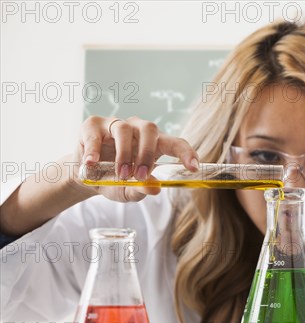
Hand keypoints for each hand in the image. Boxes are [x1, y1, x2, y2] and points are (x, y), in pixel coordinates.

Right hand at [74, 115, 199, 201]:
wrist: (85, 178)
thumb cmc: (114, 181)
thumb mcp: (128, 191)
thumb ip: (141, 189)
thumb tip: (155, 188)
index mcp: (155, 144)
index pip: (176, 143)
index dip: (187, 153)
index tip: (194, 168)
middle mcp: (138, 130)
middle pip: (150, 129)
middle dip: (147, 154)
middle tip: (140, 176)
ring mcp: (115, 124)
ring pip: (125, 129)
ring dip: (124, 154)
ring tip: (120, 175)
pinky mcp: (93, 125)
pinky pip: (96, 133)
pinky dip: (94, 149)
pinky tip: (92, 163)